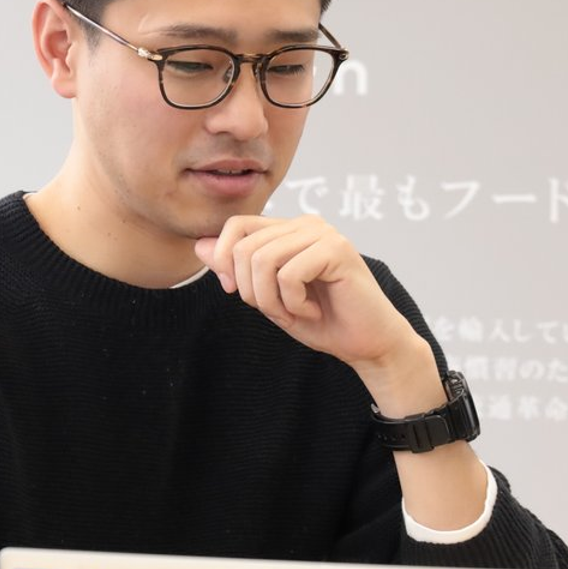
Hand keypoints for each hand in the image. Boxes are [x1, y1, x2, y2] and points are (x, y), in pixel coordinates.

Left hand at [195, 214, 438, 407]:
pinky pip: (289, 273)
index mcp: (288, 230)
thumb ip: (237, 270)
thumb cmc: (322, 320)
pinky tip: (313, 309)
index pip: (236, 226)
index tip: (234, 291)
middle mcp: (305, 224)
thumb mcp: (267, 297)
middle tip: (276, 311)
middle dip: (249, 290)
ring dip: (270, 299)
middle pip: (244, 247)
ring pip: (263, 260)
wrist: (368, 344)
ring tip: (295, 312)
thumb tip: (199, 246)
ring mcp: (323, 233)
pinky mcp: (337, 250)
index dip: (223, 259)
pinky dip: (293, 303)